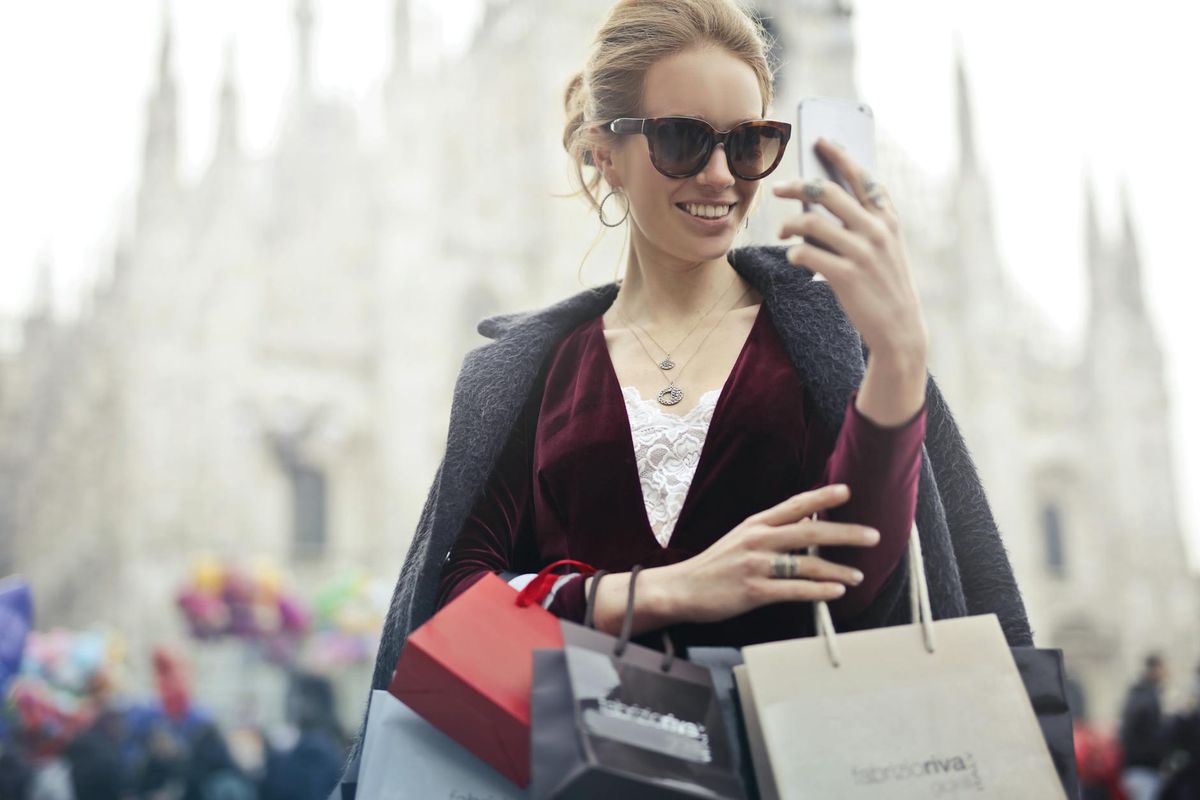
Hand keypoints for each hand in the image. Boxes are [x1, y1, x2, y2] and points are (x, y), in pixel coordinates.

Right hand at [649, 484, 880, 625]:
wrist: (682, 588)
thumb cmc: (715, 564)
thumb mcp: (741, 538)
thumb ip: (772, 530)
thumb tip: (807, 522)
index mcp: (756, 524)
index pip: (795, 505)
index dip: (822, 497)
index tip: (848, 491)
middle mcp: (758, 540)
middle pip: (810, 533)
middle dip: (846, 533)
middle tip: (873, 536)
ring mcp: (756, 566)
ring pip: (807, 564)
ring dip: (838, 570)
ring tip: (858, 576)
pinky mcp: (754, 591)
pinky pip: (794, 590)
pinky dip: (818, 591)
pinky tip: (836, 592)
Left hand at [771, 138, 927, 369]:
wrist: (899, 328)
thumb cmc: (885, 284)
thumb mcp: (887, 248)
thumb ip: (866, 222)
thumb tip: (822, 200)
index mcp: (888, 219)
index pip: (861, 177)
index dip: (839, 156)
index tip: (820, 141)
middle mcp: (876, 230)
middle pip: (827, 193)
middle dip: (797, 186)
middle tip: (779, 187)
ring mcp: (862, 252)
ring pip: (811, 223)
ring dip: (790, 225)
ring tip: (783, 231)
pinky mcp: (846, 276)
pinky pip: (806, 254)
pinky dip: (795, 253)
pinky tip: (794, 257)